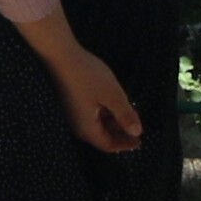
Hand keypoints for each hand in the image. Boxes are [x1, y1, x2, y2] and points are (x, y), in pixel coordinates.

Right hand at [37, 37, 146, 156]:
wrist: (61, 55)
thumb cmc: (88, 76)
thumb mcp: (112, 95)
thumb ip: (125, 115)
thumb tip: (137, 132)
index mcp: (86, 128)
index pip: (107, 145)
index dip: (125, 144)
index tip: (139, 140)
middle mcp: (77, 125)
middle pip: (102, 136)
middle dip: (120, 132)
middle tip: (136, 123)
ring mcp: (72, 114)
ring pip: (97, 124)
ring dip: (113, 120)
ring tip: (129, 110)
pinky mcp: (71, 103)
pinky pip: (90, 114)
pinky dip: (104, 112)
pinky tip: (113, 102)